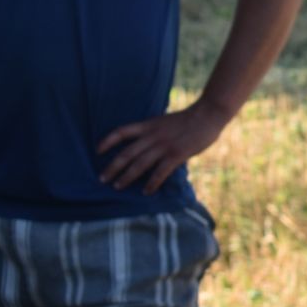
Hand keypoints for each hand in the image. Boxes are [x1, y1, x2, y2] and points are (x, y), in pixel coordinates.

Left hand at [96, 101, 232, 193]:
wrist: (208, 114)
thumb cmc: (190, 118)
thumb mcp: (165, 121)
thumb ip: (155, 132)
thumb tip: (146, 145)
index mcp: (149, 125)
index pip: (121, 132)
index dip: (107, 141)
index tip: (97, 150)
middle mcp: (152, 136)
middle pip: (126, 153)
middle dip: (112, 167)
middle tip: (102, 179)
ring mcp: (164, 146)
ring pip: (139, 164)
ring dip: (127, 177)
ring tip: (117, 186)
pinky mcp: (176, 154)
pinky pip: (160, 172)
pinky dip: (152, 183)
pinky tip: (147, 191)